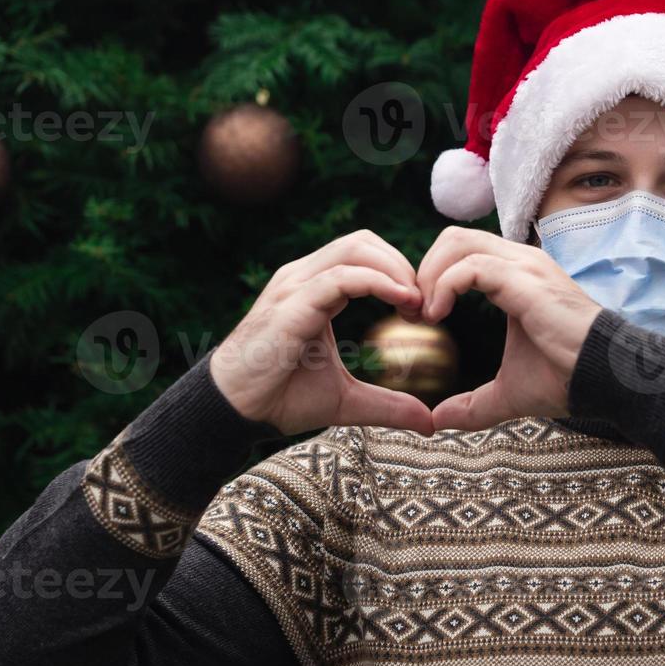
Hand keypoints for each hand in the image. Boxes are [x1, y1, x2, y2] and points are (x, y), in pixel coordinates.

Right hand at [210, 230, 434, 435]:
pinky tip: (401, 301)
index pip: (364, 255)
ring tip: (415, 303)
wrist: (236, 410)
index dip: (399, 273)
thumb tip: (428, 423)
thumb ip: (387, 405)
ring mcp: (295, 286)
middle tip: (423, 304)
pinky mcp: (292, 304)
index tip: (422, 310)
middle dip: (402, 264)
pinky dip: (376, 282)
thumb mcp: (347, 401)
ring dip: (394, 269)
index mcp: (314, 289)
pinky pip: (340, 277)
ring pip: (354, 249)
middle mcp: (303, 278)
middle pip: (363, 241)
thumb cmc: (281, 398)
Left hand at [417, 226, 601, 431]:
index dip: (432, 277)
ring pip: (458, 244)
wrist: (605, 379)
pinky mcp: (525, 282)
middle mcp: (520, 262)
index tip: (421, 317)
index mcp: (516, 276)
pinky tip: (437, 315)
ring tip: (424, 315)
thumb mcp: (508, 393)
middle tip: (415, 313)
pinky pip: (471, 267)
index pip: (461, 251)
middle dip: (424, 270)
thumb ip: (472, 404)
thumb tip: (437, 421)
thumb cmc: (566, 378)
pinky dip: (444, 286)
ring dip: (430, 276)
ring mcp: (524, 267)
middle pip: (454, 238)